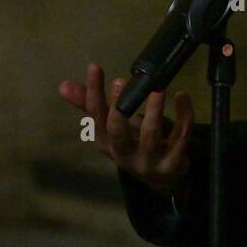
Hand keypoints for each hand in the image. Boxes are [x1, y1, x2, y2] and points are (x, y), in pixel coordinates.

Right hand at [58, 63, 192, 202]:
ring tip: (158, 89)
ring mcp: (150, 161)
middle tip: (121, 81)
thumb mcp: (112, 128)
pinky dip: (183, 115)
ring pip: (150, 136)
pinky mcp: (173, 162)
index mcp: (107, 144)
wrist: (162, 179)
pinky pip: (180, 136)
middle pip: (118, 134)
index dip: (93, 95)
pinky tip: (182, 96)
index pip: (95, 119)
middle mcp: (125, 155)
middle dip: (119, 110)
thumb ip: (90, 106)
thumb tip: (63, 85)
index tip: (94, 67)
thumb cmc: (134, 144)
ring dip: (154, 111)